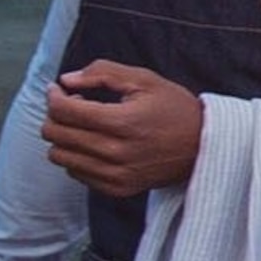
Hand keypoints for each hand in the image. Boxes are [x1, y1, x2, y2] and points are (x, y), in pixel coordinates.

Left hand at [41, 63, 203, 194]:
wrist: (206, 146)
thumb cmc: (177, 109)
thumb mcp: (146, 80)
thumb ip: (103, 72)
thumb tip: (66, 80)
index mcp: (123, 121)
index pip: (64, 110)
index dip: (54, 96)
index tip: (59, 89)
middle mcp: (116, 151)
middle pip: (56, 134)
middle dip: (55, 115)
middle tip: (72, 105)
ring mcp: (116, 174)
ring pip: (59, 156)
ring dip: (64, 137)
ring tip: (82, 126)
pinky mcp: (118, 188)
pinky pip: (75, 174)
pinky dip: (77, 158)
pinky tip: (94, 145)